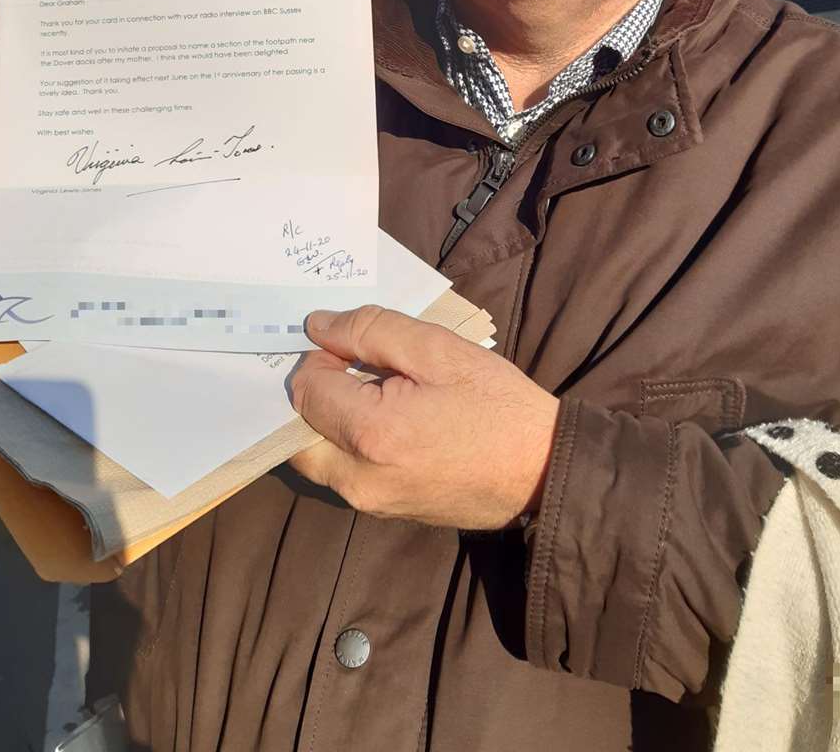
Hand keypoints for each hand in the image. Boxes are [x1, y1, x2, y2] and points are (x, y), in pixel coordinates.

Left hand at [288, 305, 559, 528]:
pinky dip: (347, 445)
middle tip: (356, 369)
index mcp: (370, 433)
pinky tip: (390, 421)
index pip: (304, 388)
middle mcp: (359, 479)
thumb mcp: (439, 349)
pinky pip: (343, 474)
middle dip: (315, 395)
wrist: (543, 470)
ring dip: (328, 421)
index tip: (356, 347)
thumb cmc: (496, 404)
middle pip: (295, 433)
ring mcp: (371, 504)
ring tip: (376, 393)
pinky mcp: (385, 513)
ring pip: (316, 458)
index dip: (321, 357)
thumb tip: (317, 326)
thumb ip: (371, 331)